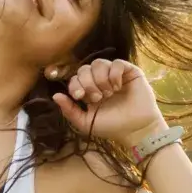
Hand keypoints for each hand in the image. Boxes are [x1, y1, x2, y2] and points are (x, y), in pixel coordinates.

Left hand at [52, 59, 166, 145]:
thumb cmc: (112, 127)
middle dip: (88, 83)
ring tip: (108, 93)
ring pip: (99, 63)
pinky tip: (117, 86)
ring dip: (100, 79)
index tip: (80, 97)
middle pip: (85, 68)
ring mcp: (115, 75)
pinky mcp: (130, 72)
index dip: (75, 84)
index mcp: (89, 90)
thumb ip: (69, 110)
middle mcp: (101, 80)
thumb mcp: (86, 122)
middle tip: (97, 98)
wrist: (136, 130)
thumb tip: (55, 95)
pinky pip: (117, 62)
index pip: (75, 78)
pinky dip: (114, 74)